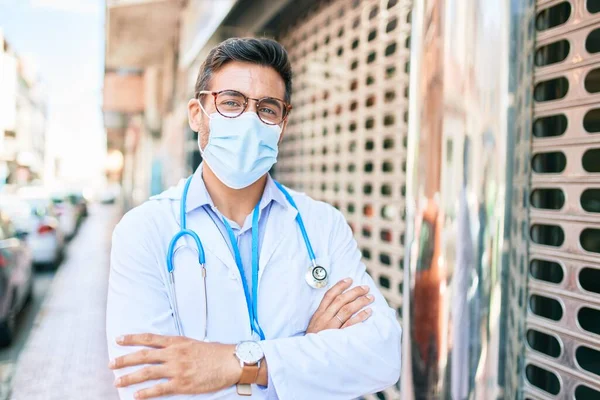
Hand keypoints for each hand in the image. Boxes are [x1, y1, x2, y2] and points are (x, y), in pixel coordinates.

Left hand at [109, 334, 239, 398]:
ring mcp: (177, 369)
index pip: (149, 339)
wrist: (230, 362)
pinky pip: (159, 389)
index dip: (132, 339)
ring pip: (147, 372)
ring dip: (130, 377)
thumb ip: (178, 347)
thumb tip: (165, 350)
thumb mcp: (194, 344)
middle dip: (125, 360)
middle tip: (111, 364)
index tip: (119, 340)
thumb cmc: (215, 353)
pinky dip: (145, 393)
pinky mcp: (182, 384)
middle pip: (143, 356)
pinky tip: (136, 395)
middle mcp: (174, 354)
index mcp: (177, 342)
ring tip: (117, 381)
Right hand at [306, 278, 373, 333]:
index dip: (340, 286)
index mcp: (319, 313)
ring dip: (360, 302)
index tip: (349, 280)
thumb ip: (324, 314)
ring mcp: (331, 327)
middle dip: (354, 292)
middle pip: (341, 300)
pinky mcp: (337, 336)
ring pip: (347, 310)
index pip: (329, 295)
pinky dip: (360, 317)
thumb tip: (339, 304)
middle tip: (365, 288)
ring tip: (370, 298)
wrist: (308, 355)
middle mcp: (325, 318)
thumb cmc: (314, 339)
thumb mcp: (315, 324)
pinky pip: (351, 324)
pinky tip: (368, 312)